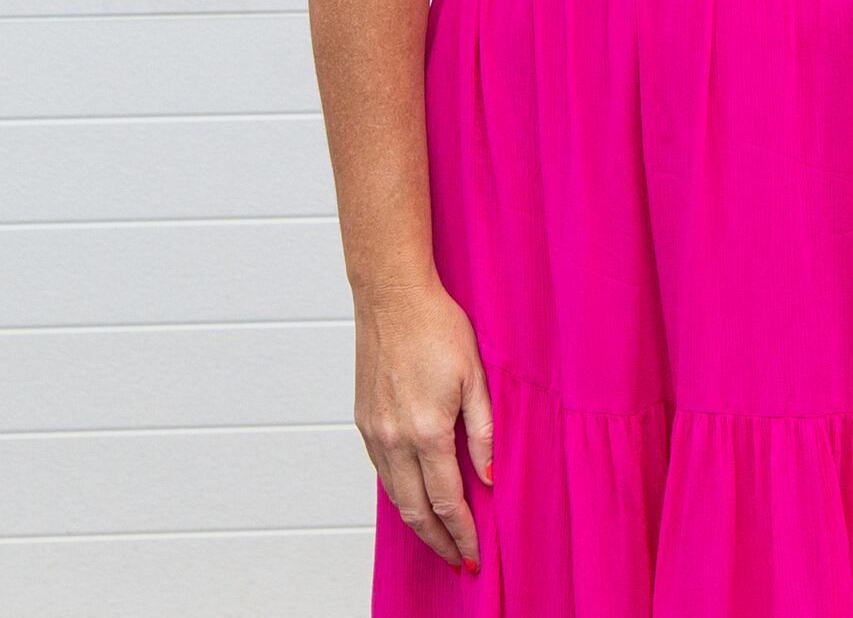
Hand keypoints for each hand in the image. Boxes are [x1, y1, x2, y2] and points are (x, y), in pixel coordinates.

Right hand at [355, 273, 496, 568]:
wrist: (391, 294)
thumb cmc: (436, 326)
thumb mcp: (476, 377)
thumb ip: (485, 432)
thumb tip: (489, 477)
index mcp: (427, 430)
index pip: (447, 501)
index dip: (462, 533)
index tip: (473, 554)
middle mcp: (394, 437)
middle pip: (415, 509)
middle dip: (438, 540)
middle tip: (456, 558)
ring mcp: (374, 430)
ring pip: (395, 495)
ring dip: (417, 521)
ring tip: (438, 536)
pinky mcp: (363, 420)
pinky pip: (381, 470)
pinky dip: (399, 492)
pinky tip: (415, 494)